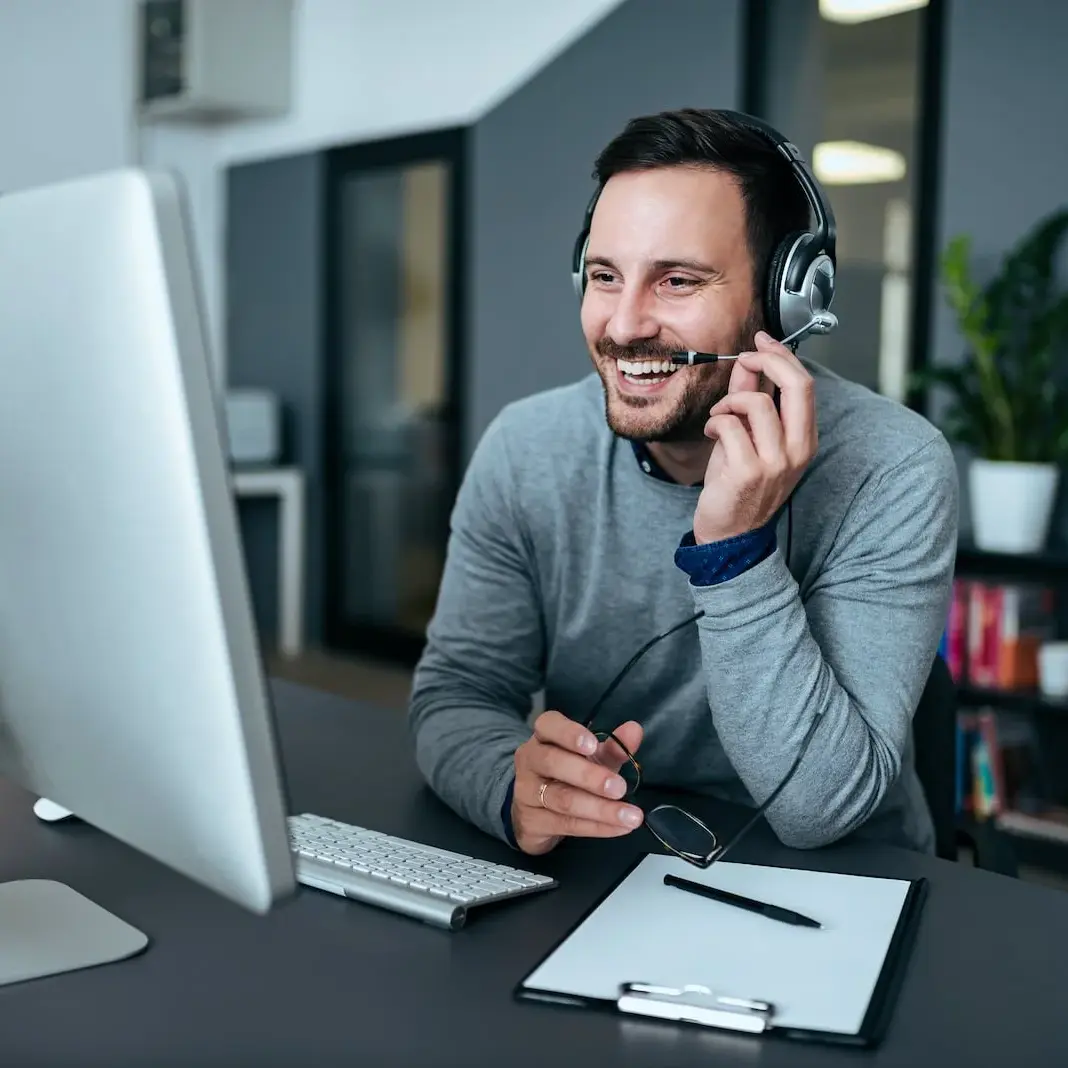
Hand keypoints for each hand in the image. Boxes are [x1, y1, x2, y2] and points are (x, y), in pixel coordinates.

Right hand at [510, 711, 644, 854]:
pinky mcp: (531, 822)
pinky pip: (566, 824)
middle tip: (620, 788)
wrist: (536, 814)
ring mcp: (526, 792)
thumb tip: (634, 730)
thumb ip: (613, 746)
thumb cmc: (567, 776)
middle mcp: (530, 760)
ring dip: (600, 808)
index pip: (548, 725)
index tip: (593, 745)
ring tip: (631, 816)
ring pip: (562, 799)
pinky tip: (619, 827)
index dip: (569, 733)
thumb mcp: (592, 759)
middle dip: (589, 776)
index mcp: (544, 737)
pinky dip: (596, 827)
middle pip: (553, 763)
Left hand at [692, 330, 816, 543]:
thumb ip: (750, 398)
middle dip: (766, 360)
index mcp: (804, 440)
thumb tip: (749, 362)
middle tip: (744, 357)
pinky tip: (711, 434)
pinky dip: (715, 422)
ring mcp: (776, 463)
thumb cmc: (738, 486)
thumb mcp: (749, 437)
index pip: (804, 384)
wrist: (729, 535)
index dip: (782, 355)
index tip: (760, 341)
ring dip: (729, 402)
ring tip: (719, 417)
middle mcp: (797, 450)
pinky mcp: (749, 472)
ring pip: (756, 403)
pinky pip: (729, 426)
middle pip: (797, 385)